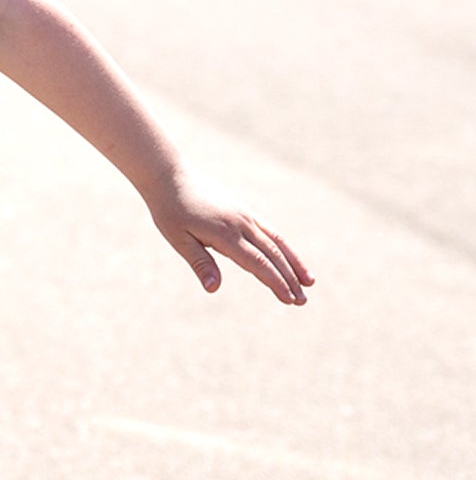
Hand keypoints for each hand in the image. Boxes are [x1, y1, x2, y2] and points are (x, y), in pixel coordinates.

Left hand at [145, 172, 314, 304]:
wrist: (171, 177)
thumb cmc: (170, 211)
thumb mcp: (178, 239)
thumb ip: (199, 263)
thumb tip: (213, 288)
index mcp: (225, 234)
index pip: (257, 263)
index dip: (275, 281)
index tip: (289, 298)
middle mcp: (241, 223)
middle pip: (272, 254)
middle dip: (289, 278)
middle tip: (302, 301)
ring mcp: (245, 215)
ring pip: (277, 241)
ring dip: (293, 262)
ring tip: (309, 281)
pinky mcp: (244, 210)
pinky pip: (269, 230)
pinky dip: (283, 245)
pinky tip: (288, 257)